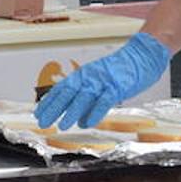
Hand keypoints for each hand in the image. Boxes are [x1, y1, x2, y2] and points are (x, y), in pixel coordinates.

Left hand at [34, 32, 170, 129]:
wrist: (142, 55)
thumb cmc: (121, 72)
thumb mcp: (100, 83)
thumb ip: (89, 100)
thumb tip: (80, 120)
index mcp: (83, 76)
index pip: (61, 90)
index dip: (49, 102)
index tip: (38, 114)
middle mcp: (89, 77)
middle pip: (67, 94)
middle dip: (53, 109)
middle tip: (42, 122)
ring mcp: (102, 81)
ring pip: (83, 98)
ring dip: (71, 112)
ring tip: (61, 126)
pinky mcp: (117, 87)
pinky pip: (104, 101)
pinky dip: (95, 112)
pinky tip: (87, 123)